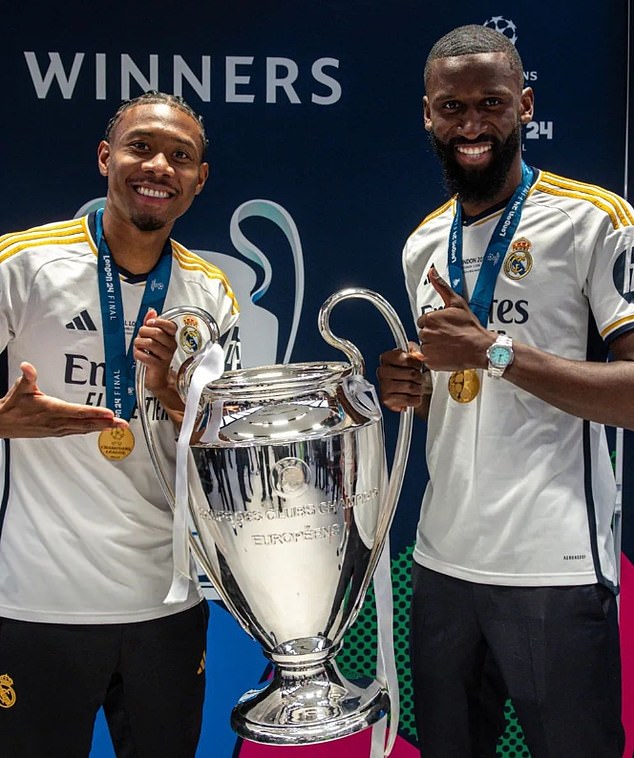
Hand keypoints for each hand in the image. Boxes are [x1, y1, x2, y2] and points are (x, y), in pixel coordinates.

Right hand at [0, 362, 126, 437]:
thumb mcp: (21, 388)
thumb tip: (27, 367)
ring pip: (84, 429)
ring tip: (118, 426)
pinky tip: (102, 428)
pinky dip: (92, 430)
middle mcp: (57, 421)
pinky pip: (79, 431)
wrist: (3, 423)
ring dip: (102, 428)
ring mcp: (58, 429)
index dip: (95, 413)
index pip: (78, 411)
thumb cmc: (14, 405)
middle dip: (106, 423)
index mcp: (51, 409)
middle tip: (122, 423)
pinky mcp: (58, 432)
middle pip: (86, 423)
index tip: (109, 413)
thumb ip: (28, 377)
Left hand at [133, 308, 178, 394]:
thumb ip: (151, 324)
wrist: (158, 377)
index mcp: (171, 338)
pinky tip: (139, 355)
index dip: (159, 322)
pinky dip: (137, 354)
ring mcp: (166, 356)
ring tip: (138, 347)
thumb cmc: (154, 356)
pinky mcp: (158, 365)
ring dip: (138, 344)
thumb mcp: (152, 338)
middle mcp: (171, 346)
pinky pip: (144, 355)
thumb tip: (151, 312)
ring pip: (148, 343)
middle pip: (156, 332)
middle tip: (140, 337)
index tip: (149, 323)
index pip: (170, 325)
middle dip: (143, 332)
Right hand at [376, 343, 428, 411]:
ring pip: (411, 387)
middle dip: (420, 377)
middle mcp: (382, 371)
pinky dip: (416, 399)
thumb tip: (419, 356)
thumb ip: (417, 353)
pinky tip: (412, 396)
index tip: (418, 366)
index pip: (403, 357)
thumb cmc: (410, 373)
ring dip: (419, 389)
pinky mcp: (387, 400)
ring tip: (417, 387)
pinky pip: (409, 400)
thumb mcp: (414, 358)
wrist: (405, 391)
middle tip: (419, 379)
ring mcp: (383, 386)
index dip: (416, 362)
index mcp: (386, 358)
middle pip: (411, 373)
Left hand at [417, 266, 492, 370]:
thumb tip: (432, 272)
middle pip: (423, 333)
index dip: (434, 323)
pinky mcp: (431, 362)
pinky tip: (446, 353)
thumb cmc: (470, 327)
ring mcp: (428, 349)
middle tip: (448, 335)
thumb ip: (442, 287)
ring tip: (448, 344)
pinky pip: (428, 359)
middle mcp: (426, 334)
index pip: (423, 320)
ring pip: (425, 346)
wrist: (480, 347)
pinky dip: (435, 357)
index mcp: (429, 319)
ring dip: (433, 345)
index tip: (444, 326)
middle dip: (433, 334)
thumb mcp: (457, 303)